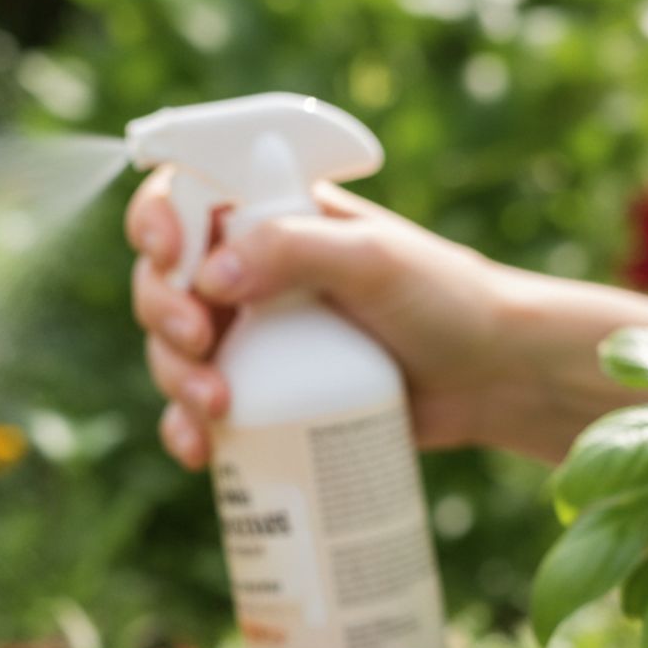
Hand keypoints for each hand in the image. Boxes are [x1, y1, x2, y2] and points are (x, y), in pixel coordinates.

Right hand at [126, 167, 521, 468]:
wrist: (492, 379)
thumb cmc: (446, 301)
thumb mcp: (376, 261)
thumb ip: (296, 249)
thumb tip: (213, 277)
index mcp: (270, 215)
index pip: (185, 196)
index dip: (156, 220)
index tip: (171, 256)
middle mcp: (248, 270)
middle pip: (164, 280)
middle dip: (164, 313)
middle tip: (200, 343)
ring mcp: (250, 336)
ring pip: (173, 349)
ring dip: (174, 378)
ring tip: (216, 410)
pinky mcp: (260, 395)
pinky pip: (198, 410)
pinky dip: (185, 429)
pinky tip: (198, 451)